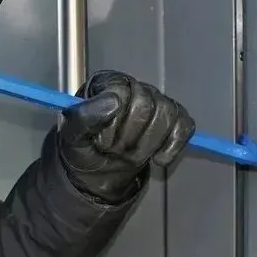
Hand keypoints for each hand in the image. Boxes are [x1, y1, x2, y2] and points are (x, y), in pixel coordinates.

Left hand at [57, 70, 195, 202]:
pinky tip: (156, 158)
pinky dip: (171, 147)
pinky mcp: (175, 120)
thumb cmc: (85, 149)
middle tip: (116, 152)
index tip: (102, 142)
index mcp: (109, 83)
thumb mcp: (71, 137)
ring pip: (168, 115)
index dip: (113, 125)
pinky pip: (184, 126)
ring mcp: (158, 102)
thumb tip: (112, 102)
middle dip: (130, 138)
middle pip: (148, 105)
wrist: (98, 173)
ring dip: (148, 146)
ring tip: (130, 156)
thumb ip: (83, 117)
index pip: (122, 94)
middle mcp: (136, 87)